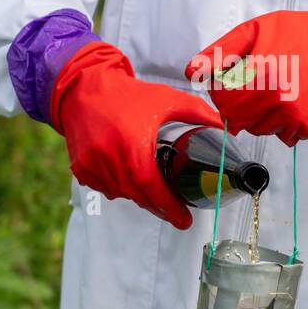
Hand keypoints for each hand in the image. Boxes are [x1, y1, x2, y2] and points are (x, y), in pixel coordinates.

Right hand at [50, 41, 221, 228]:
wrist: (84, 88)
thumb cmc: (129, 94)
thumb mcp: (167, 99)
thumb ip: (200, 114)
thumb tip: (226, 129)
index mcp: (133, 146)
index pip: (153, 189)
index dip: (170, 208)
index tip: (185, 220)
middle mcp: (110, 159)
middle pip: (139, 196)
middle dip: (158, 206)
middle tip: (174, 209)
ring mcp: (92, 166)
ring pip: (122, 194)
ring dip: (138, 195)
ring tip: (151, 186)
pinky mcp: (80, 168)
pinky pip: (105, 188)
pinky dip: (119, 187)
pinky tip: (127, 174)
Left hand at [185, 0, 307, 145]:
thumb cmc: (305, 33)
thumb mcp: (258, 29)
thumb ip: (221, 51)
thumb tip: (192, 72)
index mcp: (257, 75)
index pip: (220, 98)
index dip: (222, 87)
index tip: (232, 77)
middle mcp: (273, 101)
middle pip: (236, 119)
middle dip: (238, 104)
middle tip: (253, 85)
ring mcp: (291, 118)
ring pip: (257, 129)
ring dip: (259, 115)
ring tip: (276, 90)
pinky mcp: (307, 128)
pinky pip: (282, 136)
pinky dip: (282, 124)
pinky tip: (293, 102)